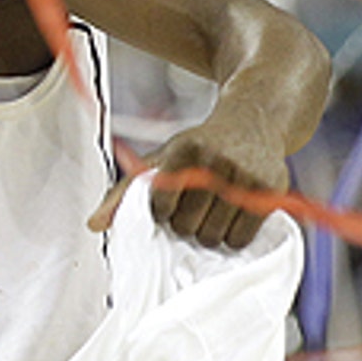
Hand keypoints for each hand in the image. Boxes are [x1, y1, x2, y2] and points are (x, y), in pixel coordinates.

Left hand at [88, 116, 288, 248]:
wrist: (253, 121)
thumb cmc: (198, 146)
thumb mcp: (160, 158)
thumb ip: (123, 192)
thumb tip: (93, 225)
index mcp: (183, 152)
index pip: (160, 206)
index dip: (161, 212)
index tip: (167, 205)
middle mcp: (215, 162)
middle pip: (187, 226)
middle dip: (184, 226)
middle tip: (191, 212)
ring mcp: (245, 177)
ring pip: (213, 236)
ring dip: (208, 234)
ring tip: (209, 216)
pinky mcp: (269, 192)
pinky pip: (241, 238)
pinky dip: (231, 239)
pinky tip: (228, 222)